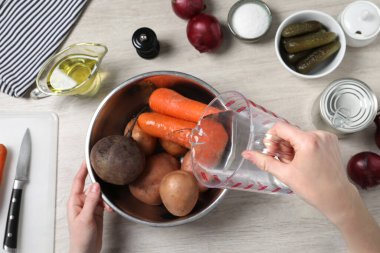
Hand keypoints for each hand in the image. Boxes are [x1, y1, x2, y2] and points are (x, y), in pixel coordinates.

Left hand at [67, 162, 111, 252]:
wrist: (86, 251)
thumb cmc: (80, 238)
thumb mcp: (86, 218)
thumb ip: (92, 201)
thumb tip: (96, 186)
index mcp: (74, 202)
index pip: (78, 181)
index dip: (83, 169)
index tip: (87, 159)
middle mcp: (81, 203)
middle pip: (91, 187)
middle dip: (100, 188)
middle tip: (106, 185)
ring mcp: (89, 207)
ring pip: (99, 195)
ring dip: (105, 199)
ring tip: (107, 206)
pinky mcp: (96, 212)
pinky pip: (103, 203)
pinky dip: (108, 205)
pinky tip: (109, 210)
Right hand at [242, 122, 379, 252]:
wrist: (336, 197)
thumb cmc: (314, 188)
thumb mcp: (284, 174)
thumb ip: (264, 161)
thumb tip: (247, 153)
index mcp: (307, 141)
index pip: (281, 128)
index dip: (271, 138)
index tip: (270, 150)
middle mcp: (319, 135)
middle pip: (290, 132)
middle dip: (282, 146)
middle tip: (282, 161)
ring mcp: (326, 137)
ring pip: (299, 136)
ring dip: (292, 147)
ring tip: (294, 164)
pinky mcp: (330, 141)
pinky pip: (309, 139)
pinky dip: (303, 147)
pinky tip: (303, 161)